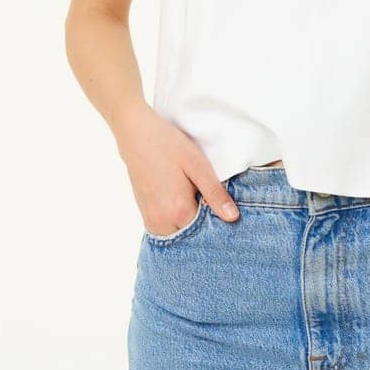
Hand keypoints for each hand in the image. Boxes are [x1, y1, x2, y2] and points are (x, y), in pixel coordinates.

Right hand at [115, 105, 240, 234]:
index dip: (218, 221)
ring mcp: (150, 219)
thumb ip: (214, 193)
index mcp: (177, 211)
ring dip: (189, 223)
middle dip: (203, 226)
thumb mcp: (197, 165)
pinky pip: (166, 228)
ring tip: (195, 197)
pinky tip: (182, 199)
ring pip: (178, 234)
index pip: (206, 233)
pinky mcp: (144, 213)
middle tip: (208, 198)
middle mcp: (161, 222)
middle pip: (191, 237)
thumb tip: (233, 218)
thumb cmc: (167, 145)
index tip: (221, 205)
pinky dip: (177, 220)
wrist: (136, 133)